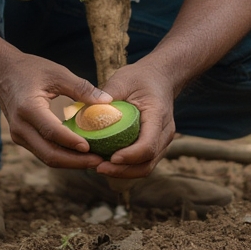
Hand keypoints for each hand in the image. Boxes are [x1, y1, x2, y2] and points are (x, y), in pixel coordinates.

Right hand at [0, 52, 112, 168]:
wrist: (0, 72)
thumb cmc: (29, 69)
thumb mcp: (57, 72)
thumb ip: (81, 88)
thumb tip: (107, 101)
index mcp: (28, 108)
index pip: (52, 132)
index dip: (72, 142)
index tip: (93, 148)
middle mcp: (21, 127)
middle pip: (49, 154)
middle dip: (76, 161)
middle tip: (100, 161)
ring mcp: (19, 136)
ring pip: (47, 157)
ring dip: (71, 162)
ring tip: (95, 161)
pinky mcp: (22, 138)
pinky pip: (44, 152)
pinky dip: (63, 156)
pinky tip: (80, 154)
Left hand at [92, 58, 176, 178]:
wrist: (160, 77)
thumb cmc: (140, 78)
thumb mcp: (123, 80)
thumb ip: (107, 95)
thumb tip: (85, 112)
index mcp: (158, 114)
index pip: (148, 144)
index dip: (130, 156)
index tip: (110, 158)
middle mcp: (165, 131)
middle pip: (148, 162)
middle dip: (123, 170)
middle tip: (99, 168)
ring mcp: (163, 140)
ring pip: (147, 166)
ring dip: (125, 172)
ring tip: (101, 168)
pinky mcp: (156, 144)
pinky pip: (144, 162)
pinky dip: (128, 167)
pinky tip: (109, 163)